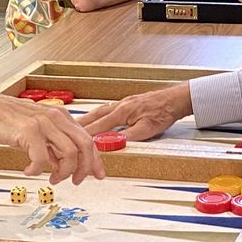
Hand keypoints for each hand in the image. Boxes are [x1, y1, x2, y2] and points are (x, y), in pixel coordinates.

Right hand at [0, 91, 104, 184]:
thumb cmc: (9, 120)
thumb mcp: (38, 132)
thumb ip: (53, 146)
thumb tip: (63, 165)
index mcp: (61, 117)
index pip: (88, 139)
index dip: (96, 160)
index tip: (98, 175)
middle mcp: (56, 118)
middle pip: (84, 145)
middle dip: (84, 168)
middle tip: (75, 181)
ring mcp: (43, 123)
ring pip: (69, 152)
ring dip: (63, 172)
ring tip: (52, 179)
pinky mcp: (29, 130)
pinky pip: (41, 158)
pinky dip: (38, 170)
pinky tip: (29, 171)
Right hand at [78, 83, 192, 140]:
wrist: (175, 99)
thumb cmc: (164, 112)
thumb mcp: (148, 129)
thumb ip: (129, 136)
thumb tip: (113, 143)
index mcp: (122, 112)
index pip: (98, 126)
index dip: (85, 135)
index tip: (74, 142)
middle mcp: (120, 106)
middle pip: (94, 117)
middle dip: (79, 125)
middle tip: (66, 132)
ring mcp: (123, 103)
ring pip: (100, 112)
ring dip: (87, 120)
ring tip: (76, 126)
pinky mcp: (128, 103)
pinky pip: (107, 110)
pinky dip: (98, 116)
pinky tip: (97, 119)